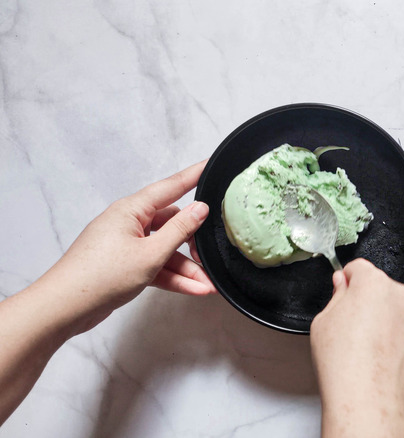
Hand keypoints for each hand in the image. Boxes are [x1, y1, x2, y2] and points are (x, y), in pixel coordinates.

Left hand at [0, 160, 215, 424]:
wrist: (65, 308)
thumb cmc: (101, 276)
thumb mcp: (150, 254)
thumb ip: (179, 230)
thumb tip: (201, 208)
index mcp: (132, 210)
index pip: (171, 187)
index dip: (194, 176)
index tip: (211, 164)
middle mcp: (130, 223)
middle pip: (172, 225)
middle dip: (195, 244)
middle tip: (213, 256)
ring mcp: (127, 245)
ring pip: (166, 250)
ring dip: (187, 268)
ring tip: (208, 286)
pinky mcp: (125, 265)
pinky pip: (156, 266)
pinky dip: (173, 277)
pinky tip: (194, 289)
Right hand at [310, 259, 403, 437]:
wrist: (369, 400)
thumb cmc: (345, 364)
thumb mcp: (323, 322)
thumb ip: (337, 296)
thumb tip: (343, 285)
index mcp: (372, 284)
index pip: (359, 268)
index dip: (348, 281)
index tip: (344, 291)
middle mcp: (400, 295)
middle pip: (381, 290)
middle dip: (369, 304)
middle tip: (354, 330)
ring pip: (399, 312)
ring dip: (388, 323)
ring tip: (370, 351)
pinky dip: (402, 342)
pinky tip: (385, 360)